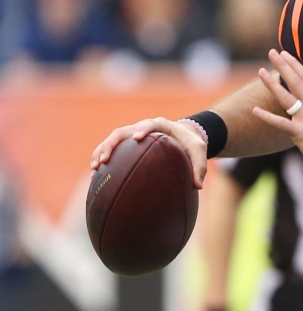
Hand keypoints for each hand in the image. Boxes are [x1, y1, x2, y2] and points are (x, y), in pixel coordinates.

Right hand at [90, 117, 208, 187]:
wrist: (183, 138)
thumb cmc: (190, 144)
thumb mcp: (199, 151)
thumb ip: (200, 166)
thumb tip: (197, 186)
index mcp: (160, 125)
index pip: (149, 124)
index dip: (142, 129)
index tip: (137, 137)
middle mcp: (142, 128)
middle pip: (121, 132)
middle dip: (110, 145)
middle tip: (103, 160)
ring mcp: (131, 136)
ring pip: (111, 142)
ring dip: (100, 153)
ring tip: (95, 169)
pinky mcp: (127, 146)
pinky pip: (112, 151)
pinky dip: (102, 160)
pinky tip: (96, 176)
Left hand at [253, 49, 302, 176]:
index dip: (295, 65)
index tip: (286, 54)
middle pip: (296, 82)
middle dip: (284, 66)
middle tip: (272, 52)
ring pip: (287, 97)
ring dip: (272, 84)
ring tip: (261, 72)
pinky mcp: (301, 133)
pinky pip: (281, 123)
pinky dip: (267, 117)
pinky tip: (255, 110)